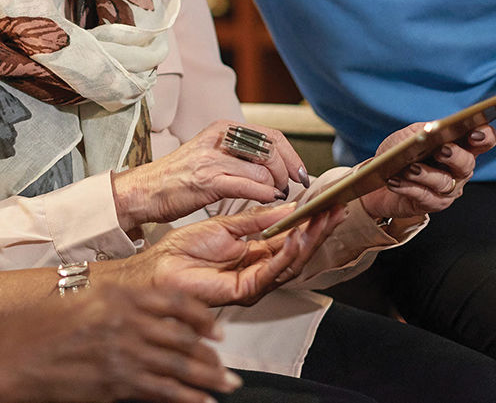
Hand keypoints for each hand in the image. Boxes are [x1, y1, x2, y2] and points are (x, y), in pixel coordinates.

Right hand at [0, 284, 240, 402]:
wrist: (6, 359)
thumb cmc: (34, 330)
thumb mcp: (77, 301)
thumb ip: (113, 306)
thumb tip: (147, 318)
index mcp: (114, 294)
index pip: (174, 301)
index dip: (202, 316)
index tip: (216, 329)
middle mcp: (123, 320)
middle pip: (183, 335)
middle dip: (210, 354)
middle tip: (227, 366)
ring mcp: (121, 353)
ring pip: (179, 364)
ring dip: (208, 377)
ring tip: (226, 385)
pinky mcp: (115, 383)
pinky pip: (162, 391)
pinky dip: (187, 398)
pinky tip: (201, 402)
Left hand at [110, 205, 345, 306]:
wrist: (159, 266)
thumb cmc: (185, 249)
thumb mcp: (226, 226)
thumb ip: (258, 220)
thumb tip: (288, 209)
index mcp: (256, 254)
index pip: (291, 237)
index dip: (310, 222)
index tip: (326, 203)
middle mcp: (260, 270)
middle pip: (298, 251)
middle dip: (319, 230)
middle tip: (336, 210)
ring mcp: (254, 283)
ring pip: (291, 263)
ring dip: (309, 240)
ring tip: (323, 220)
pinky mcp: (245, 291)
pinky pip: (271, 272)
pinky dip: (287, 254)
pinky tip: (297, 238)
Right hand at [111, 120, 309, 228]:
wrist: (145, 190)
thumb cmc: (180, 177)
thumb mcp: (211, 154)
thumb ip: (240, 154)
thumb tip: (276, 164)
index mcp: (222, 128)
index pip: (271, 135)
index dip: (291, 156)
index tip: (300, 174)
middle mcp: (219, 138)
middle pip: (271, 150)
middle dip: (286, 173)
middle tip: (286, 189)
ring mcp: (212, 158)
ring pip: (263, 170)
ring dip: (275, 188)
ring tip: (273, 198)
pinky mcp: (207, 180)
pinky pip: (248, 186)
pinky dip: (263, 195)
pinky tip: (265, 201)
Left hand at [359, 123, 495, 220]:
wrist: (379, 175)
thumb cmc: (400, 152)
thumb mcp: (410, 135)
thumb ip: (424, 130)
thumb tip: (434, 129)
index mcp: (459, 147)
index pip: (483, 141)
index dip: (484, 137)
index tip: (474, 133)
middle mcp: (459, 170)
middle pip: (467, 163)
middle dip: (455, 156)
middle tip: (441, 150)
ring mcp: (448, 189)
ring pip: (445, 183)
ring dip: (426, 174)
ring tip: (410, 168)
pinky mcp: (432, 204)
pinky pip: (424, 197)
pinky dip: (408, 188)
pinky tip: (395, 181)